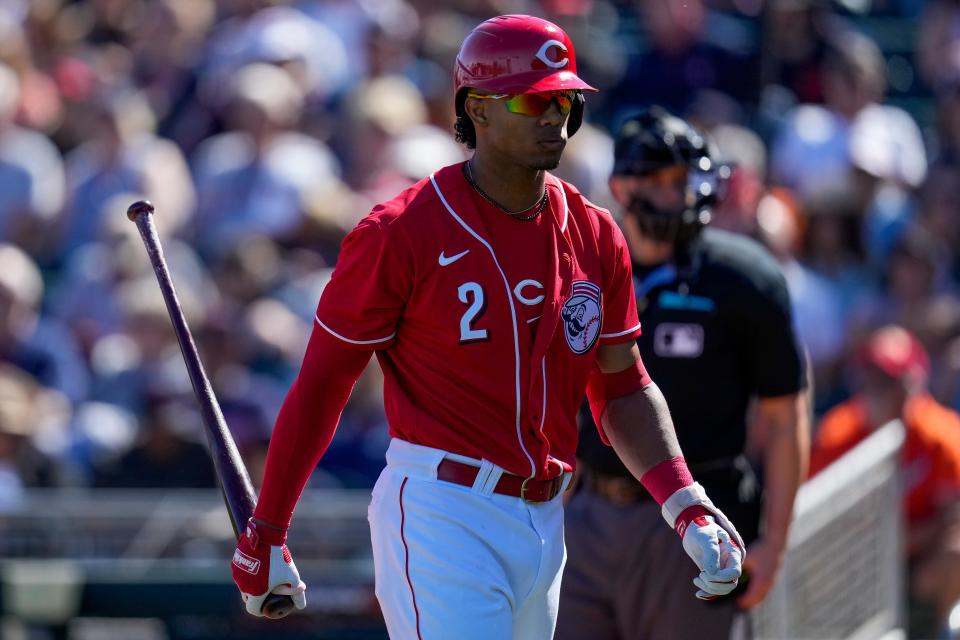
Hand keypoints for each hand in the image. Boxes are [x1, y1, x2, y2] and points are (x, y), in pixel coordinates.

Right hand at [231, 518, 306, 616]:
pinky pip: (240, 573)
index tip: (266, 606)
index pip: (253, 610)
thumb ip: (296, 592)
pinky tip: (257, 566)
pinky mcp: (235, 564)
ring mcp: (237, 575)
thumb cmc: (279, 559)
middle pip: (248, 598)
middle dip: (256, 597)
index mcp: (255, 593)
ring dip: (251, 584)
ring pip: (243, 585)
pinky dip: (247, 573)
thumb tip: (301, 605)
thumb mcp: (291, 576)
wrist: (265, 538)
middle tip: (267, 591)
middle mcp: (243, 586)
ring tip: (263, 576)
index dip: (260, 610)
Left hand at [661, 483, 744, 600]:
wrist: (691, 526)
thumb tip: (712, 573)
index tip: (706, 573)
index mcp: (733, 554)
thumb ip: (711, 553)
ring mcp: (721, 568)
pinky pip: (714, 587)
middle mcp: (729, 563)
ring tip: (696, 580)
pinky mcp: (713, 572)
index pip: (734, 573)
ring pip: (722, 588)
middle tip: (699, 576)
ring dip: (709, 589)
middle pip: (729, 584)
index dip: (722, 578)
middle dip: (714, 585)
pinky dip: (707, 593)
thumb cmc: (700, 527)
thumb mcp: (706, 537)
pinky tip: (698, 594)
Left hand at [736, 536, 785, 608]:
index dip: (741, 602)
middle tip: (735, 602)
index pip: (750, 599)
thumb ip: (738, 567)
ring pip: (761, 597)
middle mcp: (767, 585)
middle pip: (756, 601)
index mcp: (761, 582)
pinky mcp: (773, 580)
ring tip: (740, 598)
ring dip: (752, 599)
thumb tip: (725, 573)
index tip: (732, 602)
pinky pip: (764, 592)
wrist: (776, 544)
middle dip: (746, 603)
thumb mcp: (746, 559)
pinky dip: (756, 594)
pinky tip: (748, 589)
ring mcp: (771, 583)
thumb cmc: (760, 550)